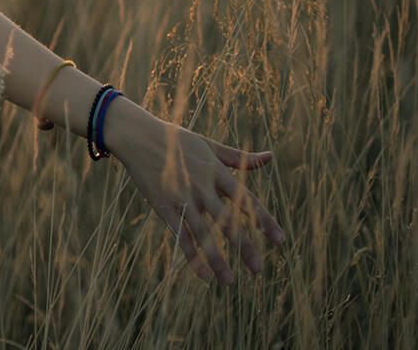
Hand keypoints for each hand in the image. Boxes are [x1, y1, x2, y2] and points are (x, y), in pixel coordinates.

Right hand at [108, 103, 287, 284]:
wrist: (138, 136)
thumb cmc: (176, 139)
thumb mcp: (209, 145)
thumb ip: (239, 157)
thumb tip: (271, 156)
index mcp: (216, 172)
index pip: (246, 200)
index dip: (264, 221)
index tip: (280, 241)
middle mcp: (202, 187)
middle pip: (227, 222)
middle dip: (244, 247)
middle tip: (257, 270)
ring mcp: (181, 198)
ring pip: (202, 233)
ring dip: (216, 259)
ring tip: (229, 281)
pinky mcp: (163, 206)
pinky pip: (179, 234)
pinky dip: (191, 255)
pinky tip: (202, 274)